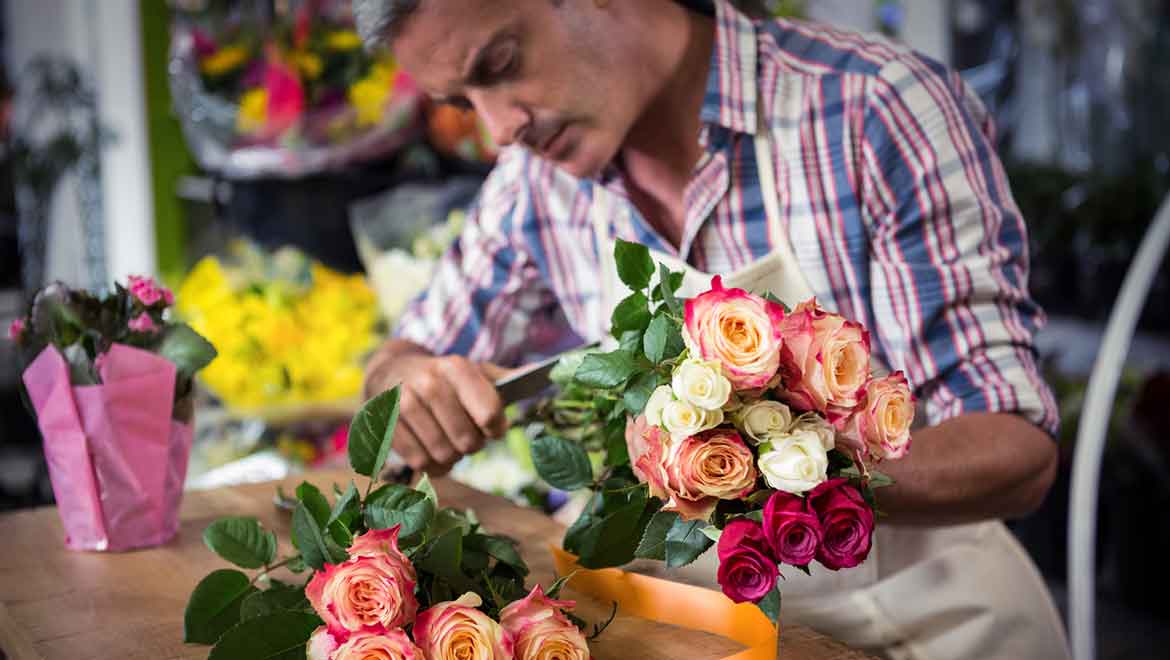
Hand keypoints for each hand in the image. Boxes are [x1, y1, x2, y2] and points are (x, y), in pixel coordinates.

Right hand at [364, 340, 507, 475]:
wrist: (392, 372)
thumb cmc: (444, 379)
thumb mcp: (475, 373)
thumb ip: (508, 378)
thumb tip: (548, 371)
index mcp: (457, 368)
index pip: (490, 414)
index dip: (495, 428)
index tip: (491, 426)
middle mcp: (430, 383)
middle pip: (468, 441)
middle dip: (472, 444)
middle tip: (466, 435)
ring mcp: (405, 404)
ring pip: (444, 454)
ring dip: (451, 457)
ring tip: (447, 441)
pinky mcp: (387, 425)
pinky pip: (420, 462)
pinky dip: (431, 464)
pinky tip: (430, 449)